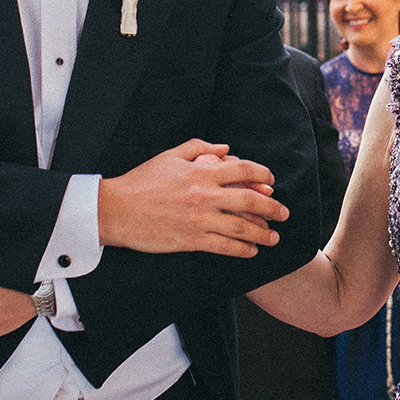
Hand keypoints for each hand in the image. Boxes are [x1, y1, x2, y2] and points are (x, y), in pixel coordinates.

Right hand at [99, 139, 288, 257]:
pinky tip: (251, 251)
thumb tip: (226, 148)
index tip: (271, 182)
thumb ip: (199, 149)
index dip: (262, 176)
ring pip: (241, 227)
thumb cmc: (141, 181)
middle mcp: (204, 195)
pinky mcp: (190, 240)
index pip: (242, 170)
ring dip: (262, 233)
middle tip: (284, 213)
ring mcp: (198, 219)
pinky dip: (241, 249)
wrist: (114, 210)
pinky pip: (224, 246)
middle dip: (272, 208)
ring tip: (274, 237)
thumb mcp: (169, 156)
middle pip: (249, 201)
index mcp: (200, 172)